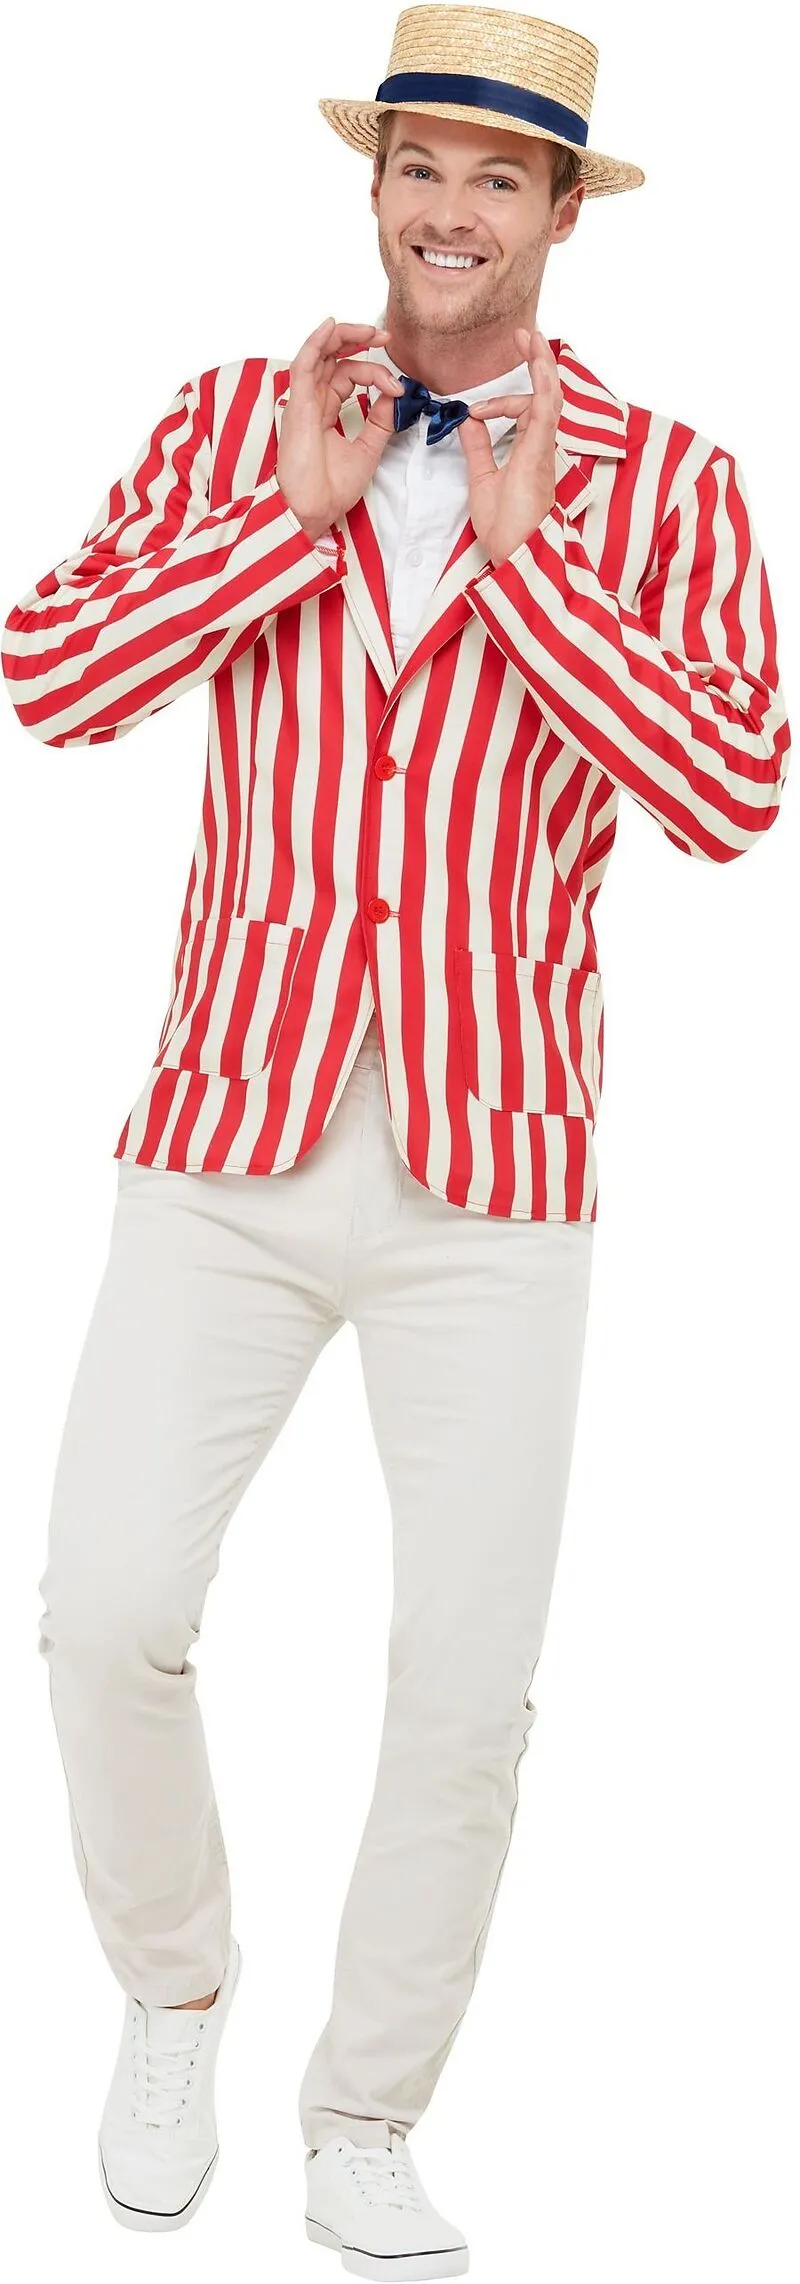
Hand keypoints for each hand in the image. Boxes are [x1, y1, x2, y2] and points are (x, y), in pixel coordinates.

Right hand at [276, 317, 404, 540]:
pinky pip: (303, 365)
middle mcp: (313, 401)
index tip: (400, 388)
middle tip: (385, 335)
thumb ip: (381, 422)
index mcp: (326, 410)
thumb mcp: (368, 449)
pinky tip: (332, 327)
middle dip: (358, 340)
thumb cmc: (331, 488)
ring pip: (319, 355)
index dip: (376, 374)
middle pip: (333, 357)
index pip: (349, 375)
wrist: (314, 511)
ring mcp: (303, 402)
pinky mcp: (297, 406)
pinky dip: (316, 343)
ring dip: (343, 336)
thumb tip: (396, 396)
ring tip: (369, 329)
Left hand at [457, 327, 562, 565]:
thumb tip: (467, 421)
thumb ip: (478, 448)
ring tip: (530, 336)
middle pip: (543, 394)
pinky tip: (538, 359)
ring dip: (541, 363)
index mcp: (529, 452)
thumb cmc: (506, 526)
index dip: (498, 404)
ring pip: (549, 395)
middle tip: (523, 334)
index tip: (472, 412)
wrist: (516, 552)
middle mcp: (541, 445)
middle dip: (535, 363)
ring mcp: (544, 446)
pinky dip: (542, 381)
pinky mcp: (541, 450)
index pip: (523, 412)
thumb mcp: (482, 478)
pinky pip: (546, 408)